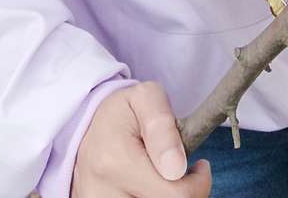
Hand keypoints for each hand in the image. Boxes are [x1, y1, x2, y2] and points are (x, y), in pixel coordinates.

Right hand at [73, 83, 211, 196]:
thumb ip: (162, 126)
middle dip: (183, 194)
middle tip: (183, 175)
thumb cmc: (123, 112)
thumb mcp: (145, 98)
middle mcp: (102, 192)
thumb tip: (176, 168)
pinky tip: (151, 190)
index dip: (199, 185)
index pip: (176, 196)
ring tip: (165, 180)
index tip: (200, 167)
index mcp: (116, 161)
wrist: (88, 127)